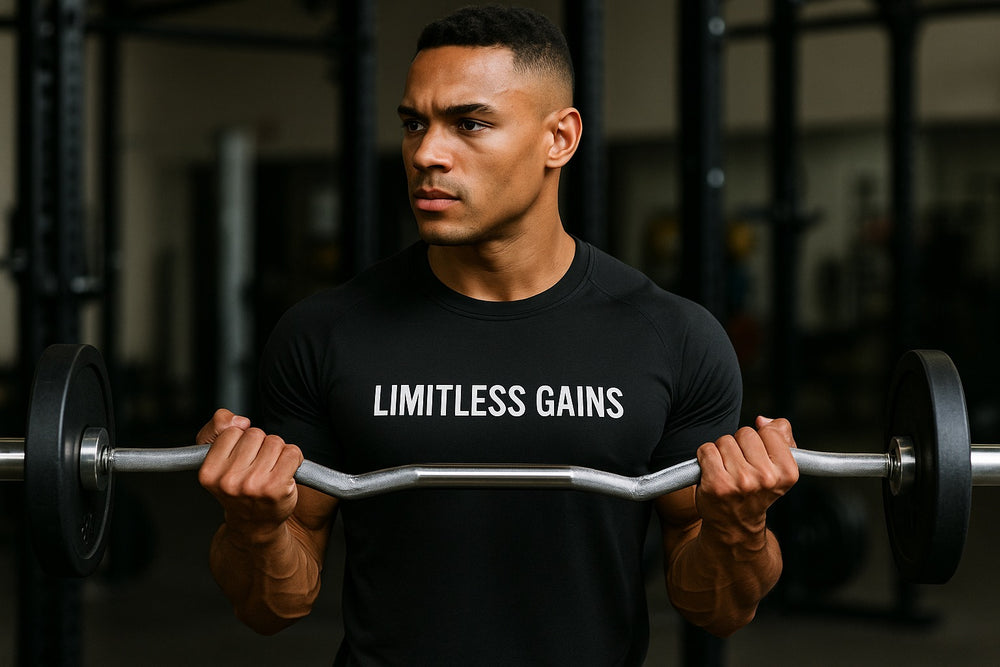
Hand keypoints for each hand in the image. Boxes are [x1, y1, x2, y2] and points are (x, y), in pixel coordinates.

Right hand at [196, 409, 304, 542]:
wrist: (254, 523)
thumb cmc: (238, 487)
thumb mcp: (216, 456)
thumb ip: (217, 427)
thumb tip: (240, 421)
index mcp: (209, 472)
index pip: (232, 431)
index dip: (241, 440)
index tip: (241, 457)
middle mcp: (228, 480)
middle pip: (255, 434)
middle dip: (260, 445)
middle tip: (257, 466)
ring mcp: (252, 485)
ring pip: (275, 441)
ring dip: (277, 452)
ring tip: (270, 470)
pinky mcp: (276, 488)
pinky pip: (292, 452)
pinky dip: (294, 458)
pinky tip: (285, 472)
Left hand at [695, 416, 798, 543]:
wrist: (736, 525)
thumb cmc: (757, 492)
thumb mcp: (780, 468)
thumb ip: (781, 437)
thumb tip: (762, 421)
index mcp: (787, 472)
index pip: (769, 431)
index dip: (761, 440)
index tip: (759, 456)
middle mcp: (765, 478)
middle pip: (745, 433)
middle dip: (740, 444)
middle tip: (741, 465)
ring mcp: (740, 482)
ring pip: (725, 440)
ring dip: (722, 452)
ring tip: (728, 471)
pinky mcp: (717, 483)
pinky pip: (707, 449)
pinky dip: (706, 457)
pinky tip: (714, 472)